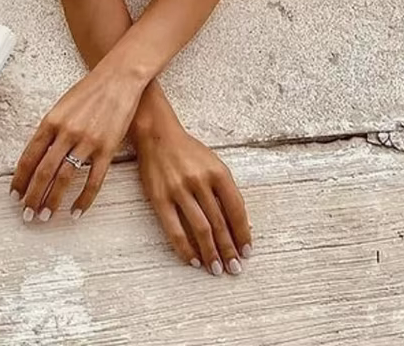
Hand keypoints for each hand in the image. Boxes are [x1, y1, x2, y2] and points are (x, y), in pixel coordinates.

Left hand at [10, 63, 145, 220]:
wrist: (118, 78)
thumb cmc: (90, 90)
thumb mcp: (62, 105)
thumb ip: (50, 129)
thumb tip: (38, 155)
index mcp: (51, 121)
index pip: (29, 156)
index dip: (20, 179)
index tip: (15, 194)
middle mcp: (66, 132)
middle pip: (43, 171)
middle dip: (32, 196)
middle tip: (26, 213)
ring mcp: (87, 141)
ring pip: (64, 178)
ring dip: (52, 201)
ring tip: (45, 216)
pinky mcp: (107, 149)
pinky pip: (93, 180)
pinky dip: (83, 200)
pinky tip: (76, 212)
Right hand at [135, 120, 251, 274]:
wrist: (157, 134)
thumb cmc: (188, 151)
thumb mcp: (213, 163)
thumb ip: (225, 190)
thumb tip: (237, 224)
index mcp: (218, 172)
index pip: (236, 210)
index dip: (243, 233)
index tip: (247, 251)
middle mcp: (200, 180)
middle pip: (219, 223)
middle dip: (229, 249)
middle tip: (234, 268)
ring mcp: (179, 189)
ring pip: (200, 229)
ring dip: (210, 252)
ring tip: (216, 268)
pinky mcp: (160, 198)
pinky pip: (174, 229)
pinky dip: (185, 248)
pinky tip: (192, 259)